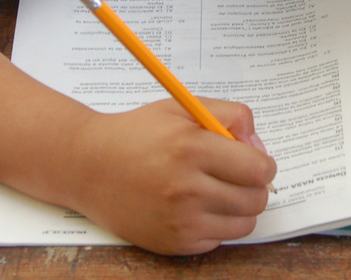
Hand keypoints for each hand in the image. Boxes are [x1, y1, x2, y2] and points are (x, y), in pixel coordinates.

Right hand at [71, 97, 276, 254]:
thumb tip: (259, 146)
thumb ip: (229, 116)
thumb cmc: (137, 134)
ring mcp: (180, 220)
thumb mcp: (183, 108)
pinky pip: (218, 239)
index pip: (258, 169)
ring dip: (238, 208)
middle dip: (254, 186)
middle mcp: (187, 188)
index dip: (262, 163)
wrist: (87, 167)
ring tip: (217, 190)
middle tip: (237, 175)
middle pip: (255, 199)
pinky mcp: (173, 243)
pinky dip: (215, 224)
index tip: (253, 160)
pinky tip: (195, 207)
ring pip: (243, 224)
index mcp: (191, 148)